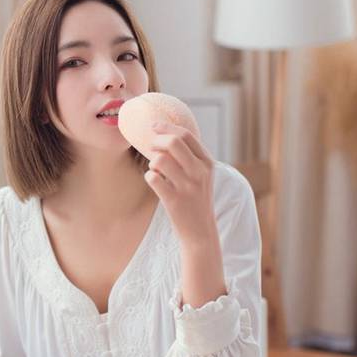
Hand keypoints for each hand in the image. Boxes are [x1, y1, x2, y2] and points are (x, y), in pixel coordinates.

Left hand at [144, 122, 216, 247]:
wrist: (201, 231)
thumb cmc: (196, 200)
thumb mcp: (201, 176)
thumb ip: (190, 157)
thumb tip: (167, 135)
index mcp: (207, 163)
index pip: (186, 135)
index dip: (166, 127)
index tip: (153, 126)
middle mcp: (199, 172)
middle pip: (173, 143)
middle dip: (156, 141)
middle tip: (150, 147)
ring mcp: (187, 186)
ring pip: (160, 160)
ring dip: (152, 162)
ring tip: (156, 169)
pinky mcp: (174, 200)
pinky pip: (152, 178)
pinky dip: (150, 177)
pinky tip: (155, 182)